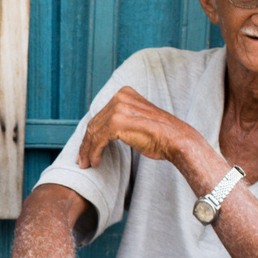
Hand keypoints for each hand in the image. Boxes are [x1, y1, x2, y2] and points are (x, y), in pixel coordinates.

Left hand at [76, 87, 190, 169]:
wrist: (176, 140)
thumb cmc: (159, 135)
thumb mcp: (137, 120)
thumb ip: (121, 119)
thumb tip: (102, 132)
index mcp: (124, 93)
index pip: (101, 115)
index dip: (90, 134)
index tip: (85, 148)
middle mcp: (120, 97)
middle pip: (94, 123)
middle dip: (86, 144)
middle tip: (81, 159)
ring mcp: (118, 109)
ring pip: (93, 133)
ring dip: (87, 151)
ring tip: (86, 163)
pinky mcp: (116, 123)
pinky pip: (98, 141)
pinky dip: (94, 153)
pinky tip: (95, 162)